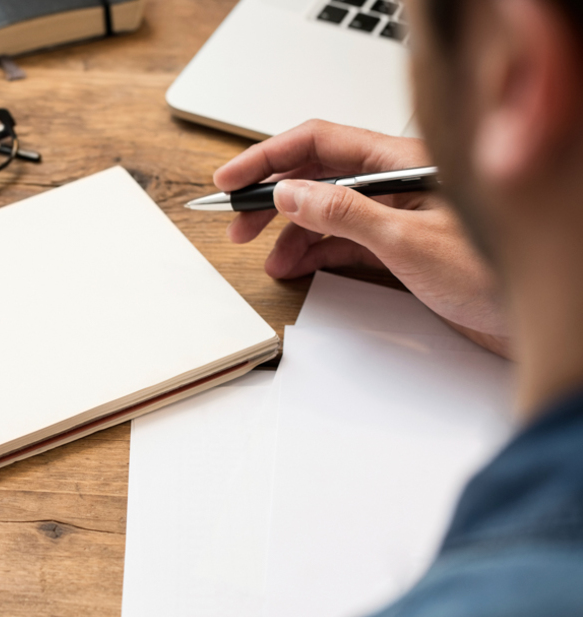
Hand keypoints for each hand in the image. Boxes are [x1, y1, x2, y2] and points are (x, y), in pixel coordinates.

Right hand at [215, 120, 509, 355]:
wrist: (538, 318)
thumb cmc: (498, 272)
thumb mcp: (409, 240)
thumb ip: (345, 213)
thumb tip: (293, 193)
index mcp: (402, 163)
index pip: (319, 144)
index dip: (268, 158)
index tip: (231, 181)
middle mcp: (397, 184)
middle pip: (316, 176)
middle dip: (272, 199)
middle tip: (238, 224)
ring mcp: (397, 217)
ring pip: (326, 213)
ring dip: (292, 233)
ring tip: (269, 257)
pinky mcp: (401, 250)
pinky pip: (344, 242)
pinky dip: (315, 253)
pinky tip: (299, 266)